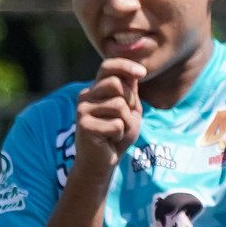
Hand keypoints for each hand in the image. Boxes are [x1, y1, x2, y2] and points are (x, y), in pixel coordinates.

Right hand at [72, 59, 144, 176]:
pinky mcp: (84, 125)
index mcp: (97, 90)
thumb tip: (134, 72)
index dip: (125, 66)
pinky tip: (110, 139)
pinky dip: (120, 134)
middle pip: (116, 84)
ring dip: (126, 122)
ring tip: (116, 131)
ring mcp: (83, 109)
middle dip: (129, 102)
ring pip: (118, 105)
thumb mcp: (130, 111)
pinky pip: (116, 124)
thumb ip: (131, 92)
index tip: (142, 72)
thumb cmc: (117, 134)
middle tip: (124, 118)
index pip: (107, 67)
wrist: (102, 161)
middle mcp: (86, 96)